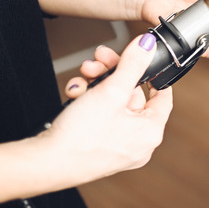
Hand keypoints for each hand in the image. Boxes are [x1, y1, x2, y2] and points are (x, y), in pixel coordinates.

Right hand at [45, 35, 172, 182]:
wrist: (45, 163)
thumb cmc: (81, 137)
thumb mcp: (111, 91)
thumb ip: (132, 64)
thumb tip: (147, 45)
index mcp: (150, 132)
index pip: (163, 96)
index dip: (153, 74)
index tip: (143, 60)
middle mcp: (137, 142)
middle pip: (131, 94)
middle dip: (112, 73)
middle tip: (99, 59)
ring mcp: (117, 145)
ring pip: (112, 102)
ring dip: (96, 83)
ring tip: (83, 75)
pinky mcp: (97, 145)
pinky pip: (99, 115)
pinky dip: (87, 101)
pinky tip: (74, 93)